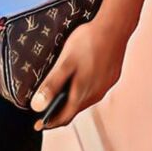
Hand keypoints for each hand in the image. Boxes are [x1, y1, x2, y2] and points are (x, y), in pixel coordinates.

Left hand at [29, 16, 128, 130]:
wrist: (114, 27)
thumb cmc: (88, 42)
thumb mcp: (65, 62)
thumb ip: (52, 85)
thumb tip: (37, 106)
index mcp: (82, 94)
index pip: (64, 118)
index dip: (49, 122)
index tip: (38, 123)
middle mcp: (95, 95)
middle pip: (74, 109)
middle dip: (59, 110)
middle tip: (46, 105)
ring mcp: (104, 86)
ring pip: (84, 99)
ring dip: (71, 99)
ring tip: (59, 91)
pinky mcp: (110, 77)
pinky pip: (93, 89)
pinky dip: (82, 88)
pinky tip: (78, 77)